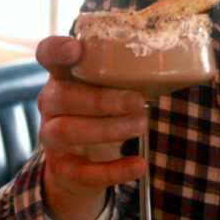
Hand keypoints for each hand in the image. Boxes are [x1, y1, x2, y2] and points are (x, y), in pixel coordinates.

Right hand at [36, 35, 146, 219]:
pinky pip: (82, 171)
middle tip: (138, 100)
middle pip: (64, 96)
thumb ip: (125, 75)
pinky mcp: (61, 167)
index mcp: (62, 76)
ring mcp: (50, 135)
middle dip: (102, 99)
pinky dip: (113, 171)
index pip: (47, 55)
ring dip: (108, 129)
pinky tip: (139, 165)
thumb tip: (171, 66)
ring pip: (68, 130)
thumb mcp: (108, 89)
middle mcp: (50, 103)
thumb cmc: (101, 112)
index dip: (56, 50)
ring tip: (142, 126)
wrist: (82, 161)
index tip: (75, 48)